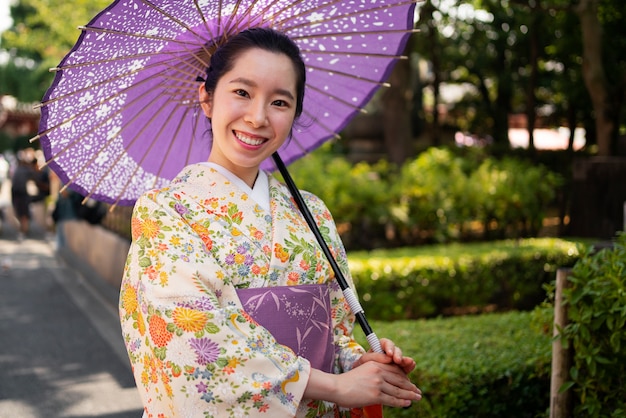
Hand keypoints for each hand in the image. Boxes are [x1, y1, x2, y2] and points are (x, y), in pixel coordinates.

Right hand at [305, 363, 420, 408]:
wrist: (337, 387)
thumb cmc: (349, 380)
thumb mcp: (363, 368)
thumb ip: (376, 370)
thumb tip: (390, 377)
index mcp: (376, 364)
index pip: (396, 370)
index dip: (406, 378)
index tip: (411, 383)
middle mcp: (378, 372)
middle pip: (399, 380)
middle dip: (411, 387)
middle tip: (418, 391)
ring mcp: (377, 383)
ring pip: (398, 390)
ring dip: (410, 395)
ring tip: (417, 398)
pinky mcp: (375, 395)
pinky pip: (392, 399)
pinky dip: (401, 402)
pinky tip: (407, 403)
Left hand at [355, 338, 415, 374]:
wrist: (362, 382)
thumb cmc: (361, 369)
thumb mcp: (364, 362)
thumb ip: (374, 357)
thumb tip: (388, 357)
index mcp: (378, 349)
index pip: (385, 343)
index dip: (388, 347)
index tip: (389, 353)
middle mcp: (388, 354)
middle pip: (396, 350)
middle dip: (398, 354)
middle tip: (398, 360)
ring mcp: (395, 362)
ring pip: (402, 358)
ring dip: (405, 360)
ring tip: (408, 362)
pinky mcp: (400, 370)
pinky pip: (407, 366)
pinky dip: (409, 366)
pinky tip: (412, 365)